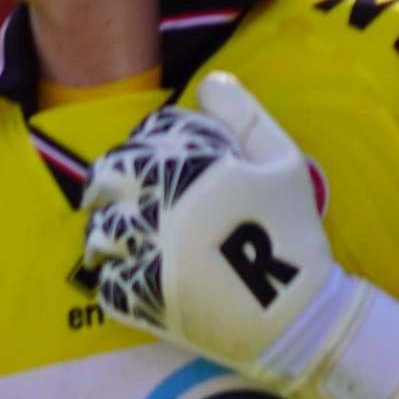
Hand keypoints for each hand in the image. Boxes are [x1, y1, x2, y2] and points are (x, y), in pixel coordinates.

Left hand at [74, 70, 398, 398]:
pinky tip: (129, 275)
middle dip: (108, 183)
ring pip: (100, 232)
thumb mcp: (283, 162)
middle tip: (114, 193)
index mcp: (191, 170)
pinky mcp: (143, 301)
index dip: (143, 144)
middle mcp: (161, 208)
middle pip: (107, 180)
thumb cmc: (293, 234)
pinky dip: (113, 278)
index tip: (148, 158)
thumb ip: (244, 115)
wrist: (297, 315)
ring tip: (118, 238)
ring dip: (106, 231)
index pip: (144, 139)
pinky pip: (107, 284)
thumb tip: (208, 83)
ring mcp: (148, 256)